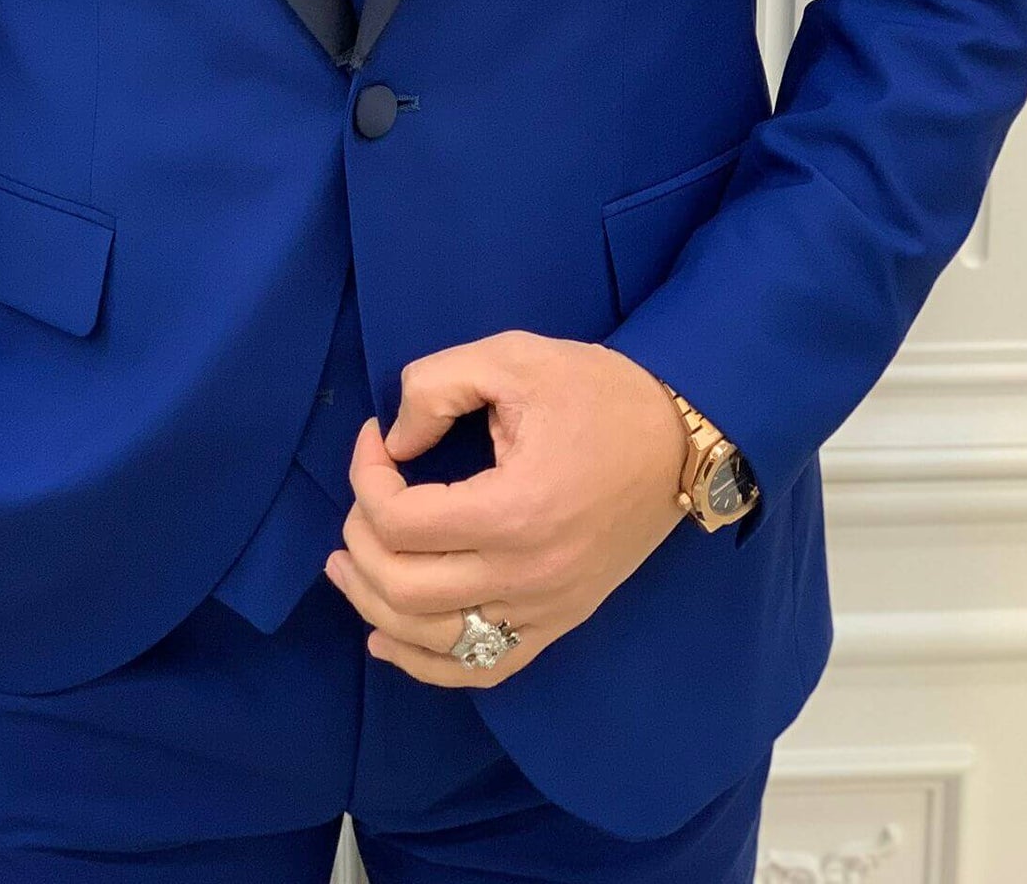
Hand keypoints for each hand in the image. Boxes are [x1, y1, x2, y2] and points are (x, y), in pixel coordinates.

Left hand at [324, 331, 689, 686]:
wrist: (680, 437)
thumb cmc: (598, 392)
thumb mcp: (513, 358)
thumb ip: (436, 385)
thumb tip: (394, 439)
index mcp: (515, 510)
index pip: (400, 521)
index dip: (365, 476)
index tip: (374, 438)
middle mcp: (527, 574)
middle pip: (403, 587)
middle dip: (360, 538)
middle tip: (364, 495)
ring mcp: (545, 608)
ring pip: (431, 639)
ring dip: (372, 604)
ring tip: (346, 564)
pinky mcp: (560, 622)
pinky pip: (481, 668)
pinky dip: (425, 663)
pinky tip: (387, 638)